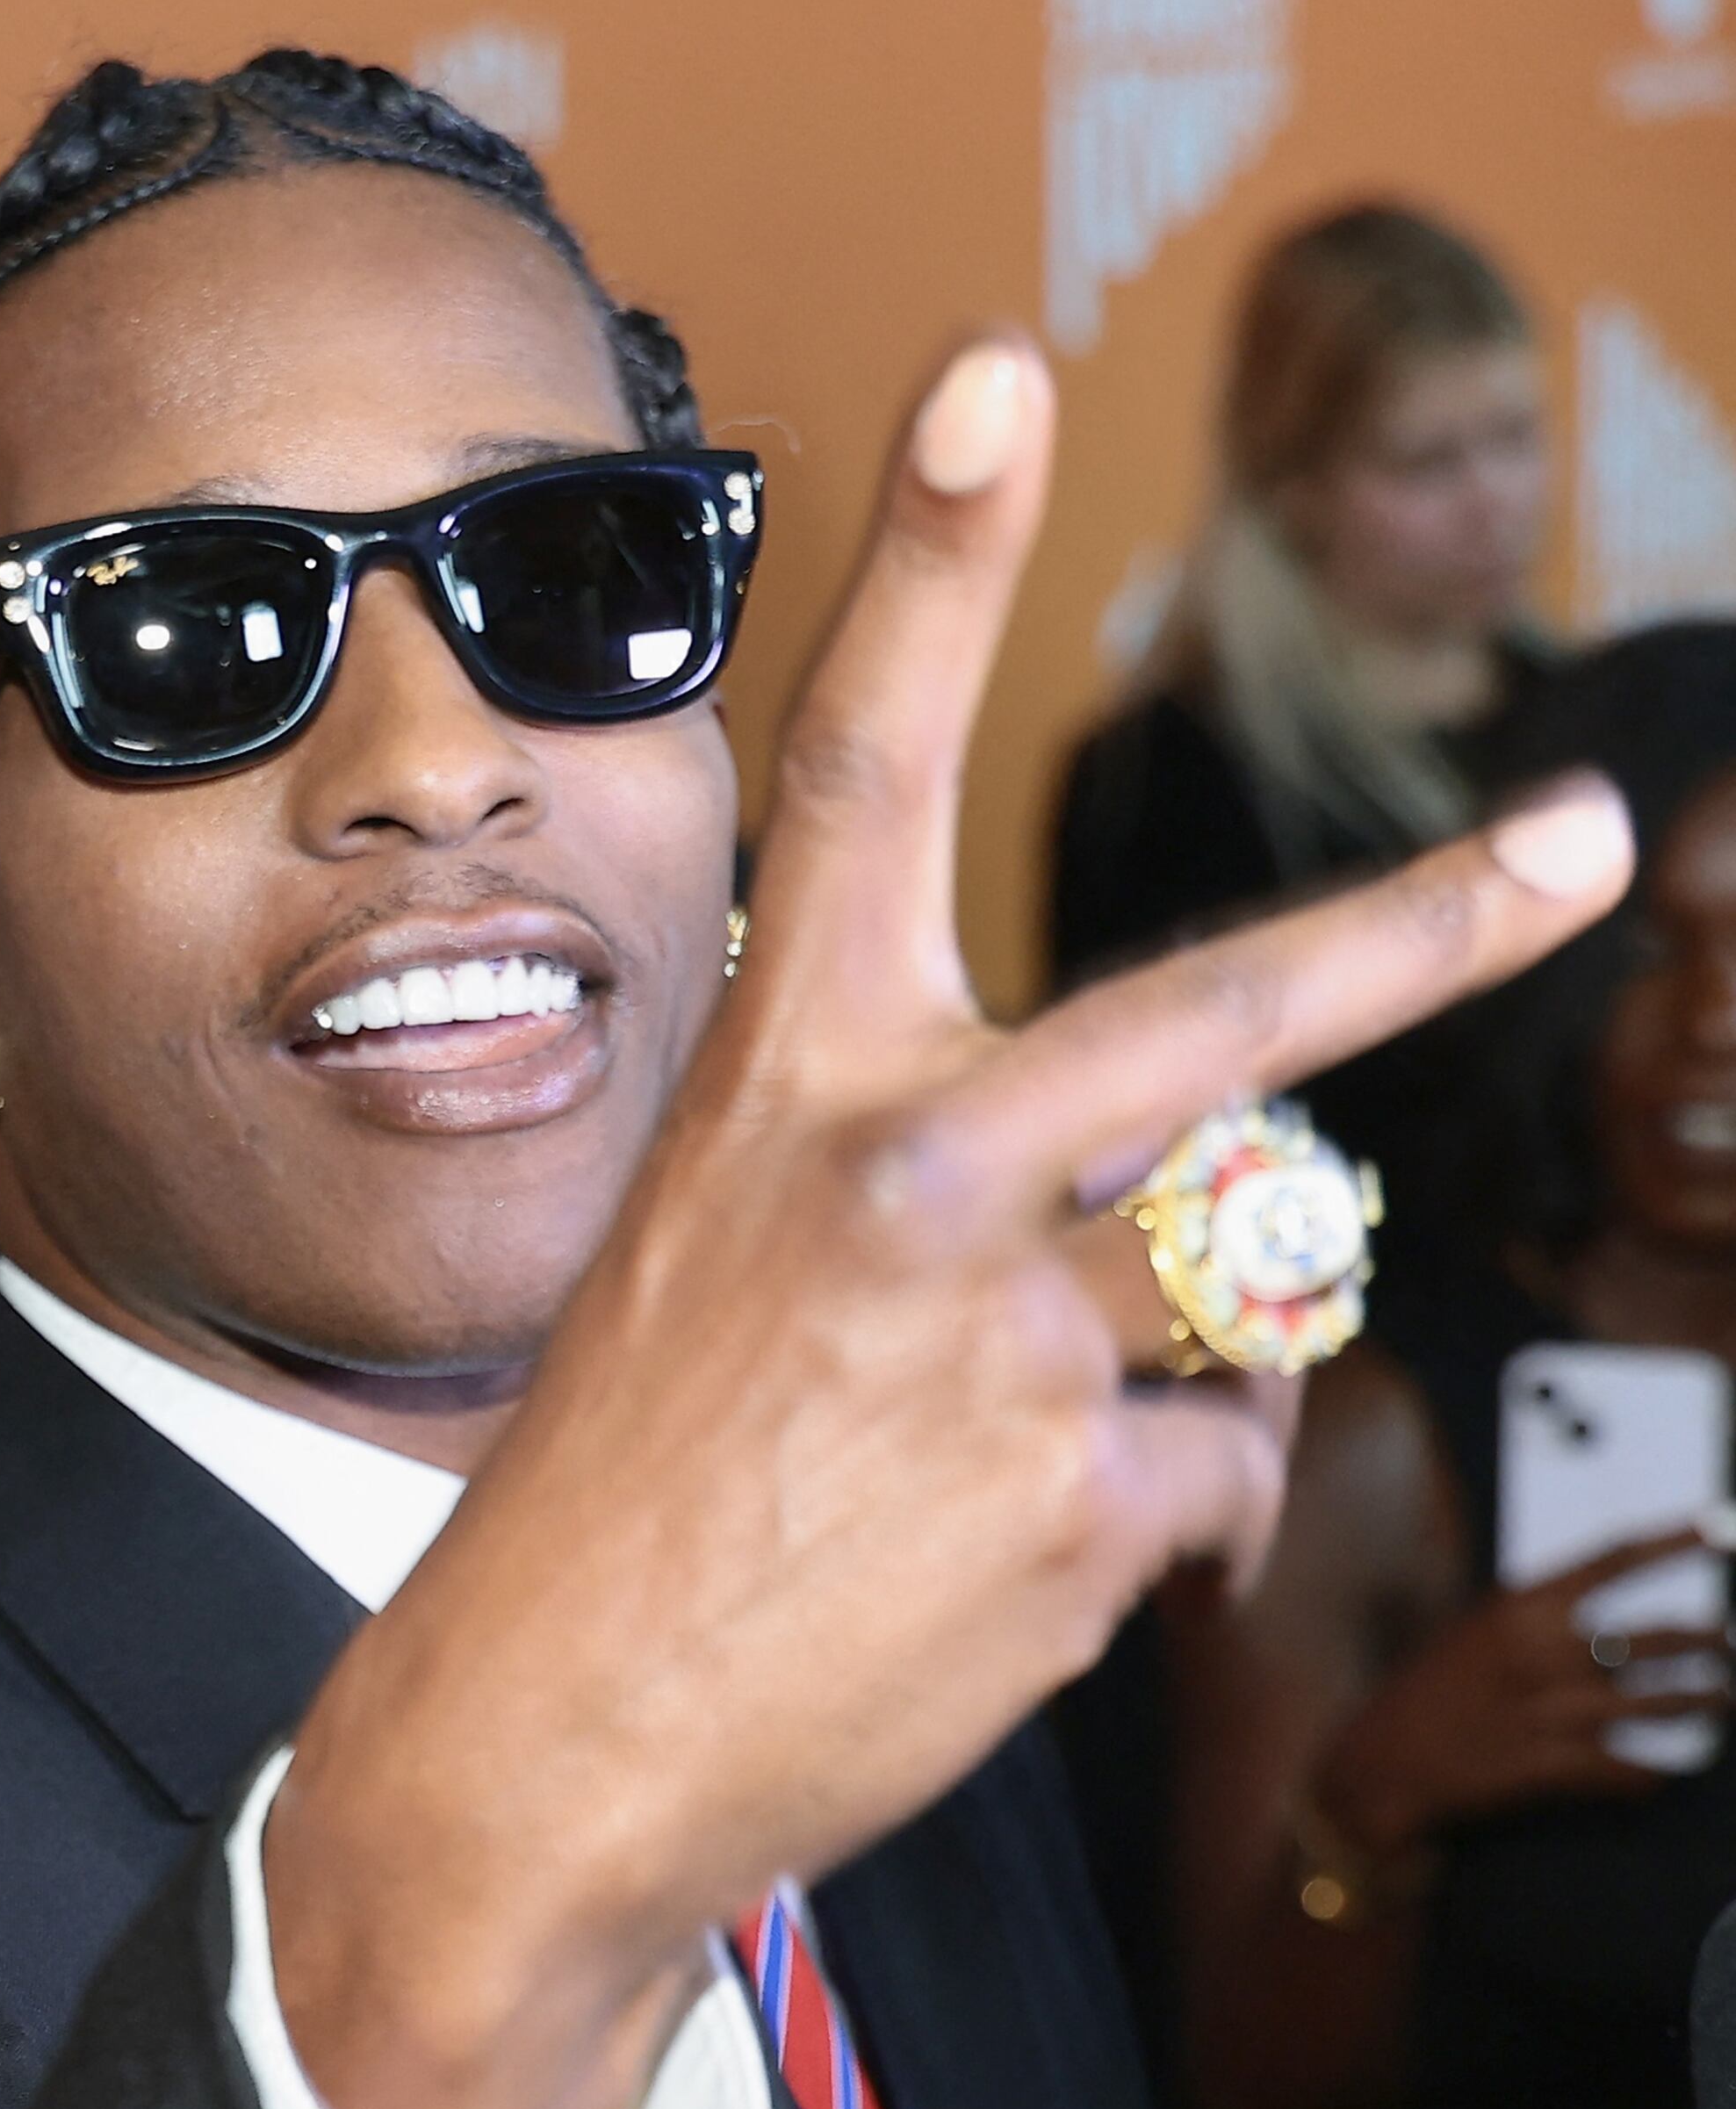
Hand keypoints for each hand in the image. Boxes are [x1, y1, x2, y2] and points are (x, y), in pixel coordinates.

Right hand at [265, 335, 1634, 2108]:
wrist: (532, 1741)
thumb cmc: (621, 1503)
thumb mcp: (723, 1279)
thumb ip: (945, 1210)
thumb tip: (1224, 1270)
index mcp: (780, 1082)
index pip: (861, 763)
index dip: (935, 552)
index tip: (994, 366)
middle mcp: (898, 1166)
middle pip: (1223, 1010)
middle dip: (1434, 929)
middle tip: (1576, 845)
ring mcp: (998, 1332)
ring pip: (1236, 1305)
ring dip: (1167, 1392)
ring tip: (984, 1483)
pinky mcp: (1077, 1496)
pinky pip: (1219, 1477)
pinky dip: (1141, 1541)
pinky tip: (985, 1585)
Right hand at [1318, 1525, 1731, 1854]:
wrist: (1376, 1769)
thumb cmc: (1420, 1699)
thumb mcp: (1469, 1637)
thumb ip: (1533, 1624)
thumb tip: (1598, 1617)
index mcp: (1516, 1610)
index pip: (1612, 1560)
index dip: (1673, 1543)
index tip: (1718, 1531)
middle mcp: (1542, 1652)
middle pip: (1657, 1636)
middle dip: (1709, 1643)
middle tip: (1728, 1647)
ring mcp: (1553, 1710)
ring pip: (1661, 1703)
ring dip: (1705, 1702)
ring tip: (1725, 1699)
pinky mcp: (1555, 1765)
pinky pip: (1629, 1769)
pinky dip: (1649, 1775)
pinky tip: (1660, 1777)